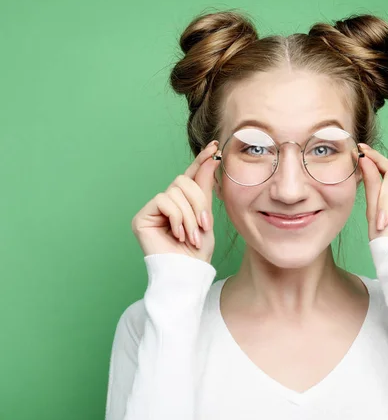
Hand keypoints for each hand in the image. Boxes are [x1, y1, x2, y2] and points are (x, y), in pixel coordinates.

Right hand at [131, 141, 220, 261]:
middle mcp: (165, 202)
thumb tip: (212, 157)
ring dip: (189, 216)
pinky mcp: (141, 217)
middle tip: (204, 227)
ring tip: (192, 237)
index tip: (215, 147)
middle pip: (183, 181)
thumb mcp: (206, 214)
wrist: (188, 273)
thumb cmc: (197, 251)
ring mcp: (152, 209)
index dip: (201, 161)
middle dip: (198, 203)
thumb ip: (204, 187)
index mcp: (182, 201)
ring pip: (175, 192)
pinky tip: (177, 234)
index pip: (191, 176)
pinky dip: (176, 218)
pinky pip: (164, 202)